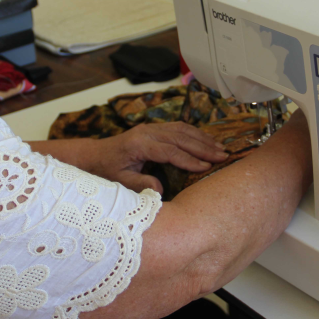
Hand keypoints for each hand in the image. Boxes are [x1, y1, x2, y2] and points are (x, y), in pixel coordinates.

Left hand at [89, 123, 228, 194]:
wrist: (95, 155)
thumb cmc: (107, 170)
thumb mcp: (120, 181)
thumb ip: (139, 184)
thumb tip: (160, 190)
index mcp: (139, 144)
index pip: (170, 151)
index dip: (189, 159)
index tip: (206, 167)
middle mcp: (147, 132)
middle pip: (180, 137)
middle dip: (203, 147)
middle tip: (223, 156)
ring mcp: (151, 128)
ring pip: (182, 129)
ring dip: (202, 138)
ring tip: (220, 148)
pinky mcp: (154, 129)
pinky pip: (178, 128)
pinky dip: (195, 134)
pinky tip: (207, 141)